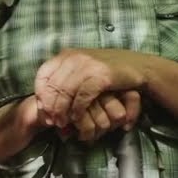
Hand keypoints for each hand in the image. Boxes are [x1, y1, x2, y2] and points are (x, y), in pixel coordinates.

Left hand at [34, 48, 148, 132]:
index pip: (43, 75)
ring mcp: (87, 65)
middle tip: (52, 121)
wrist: (137, 66)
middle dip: (50, 106)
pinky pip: (82, 97)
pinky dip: (77, 110)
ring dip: (62, 111)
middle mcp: (74, 57)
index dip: (40, 94)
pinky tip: (76, 118)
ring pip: (65, 92)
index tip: (43, 109)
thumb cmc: (106, 71)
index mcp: (66, 54)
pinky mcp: (100, 76)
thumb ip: (63, 78)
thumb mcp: (81, 69)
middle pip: (52, 86)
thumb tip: (43, 99)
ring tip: (62, 123)